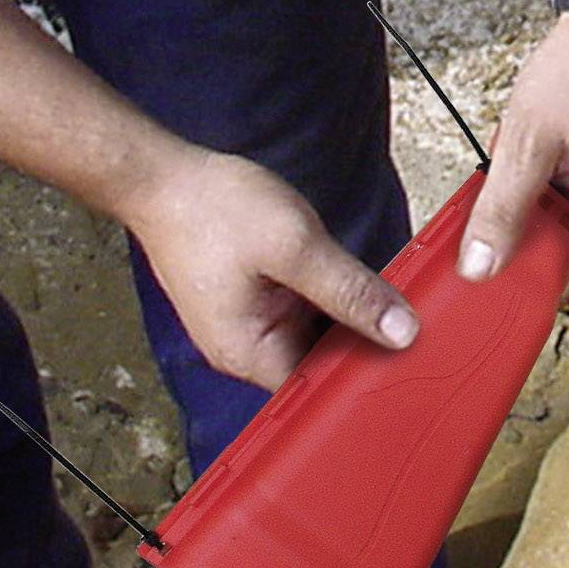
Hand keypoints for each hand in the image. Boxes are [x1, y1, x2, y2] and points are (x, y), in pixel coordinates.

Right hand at [128, 148, 419, 389]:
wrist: (161, 178)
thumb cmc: (210, 209)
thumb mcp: (293, 245)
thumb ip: (349, 290)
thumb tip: (400, 331)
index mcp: (250, 353)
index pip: (322, 389)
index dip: (367, 372)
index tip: (407, 352)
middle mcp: (246, 349)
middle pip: (321, 362)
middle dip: (360, 340)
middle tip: (406, 318)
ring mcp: (247, 323)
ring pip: (314, 333)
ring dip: (343, 314)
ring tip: (375, 292)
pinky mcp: (250, 299)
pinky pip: (299, 309)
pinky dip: (323, 295)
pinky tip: (340, 274)